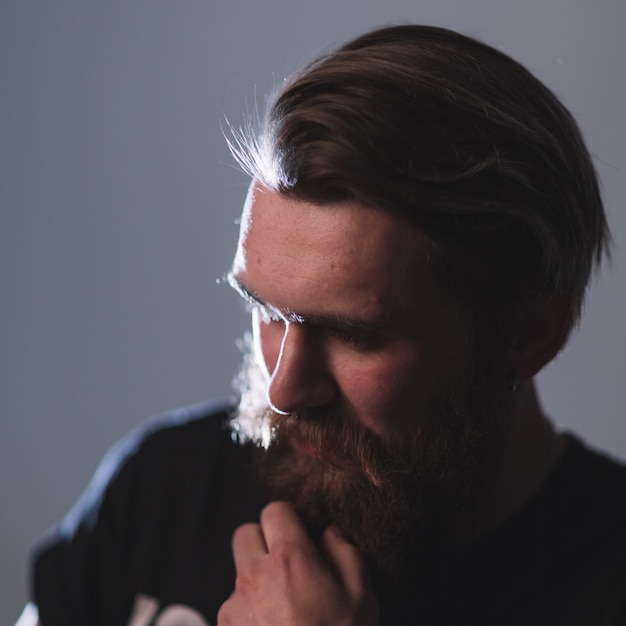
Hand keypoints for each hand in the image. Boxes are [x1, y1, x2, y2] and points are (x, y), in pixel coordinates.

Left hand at [217, 501, 378, 625]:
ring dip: (256, 580)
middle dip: (263, 540)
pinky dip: (249, 612)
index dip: (290, 519)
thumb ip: (344, 552)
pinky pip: (233, 608)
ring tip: (284, 609)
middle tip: (285, 562)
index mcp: (289, 558)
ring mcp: (235, 607)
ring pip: (238, 574)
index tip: (301, 533)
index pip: (275, 510)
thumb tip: (328, 533)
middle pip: (245, 534)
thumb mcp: (362, 597)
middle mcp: (255, 576)